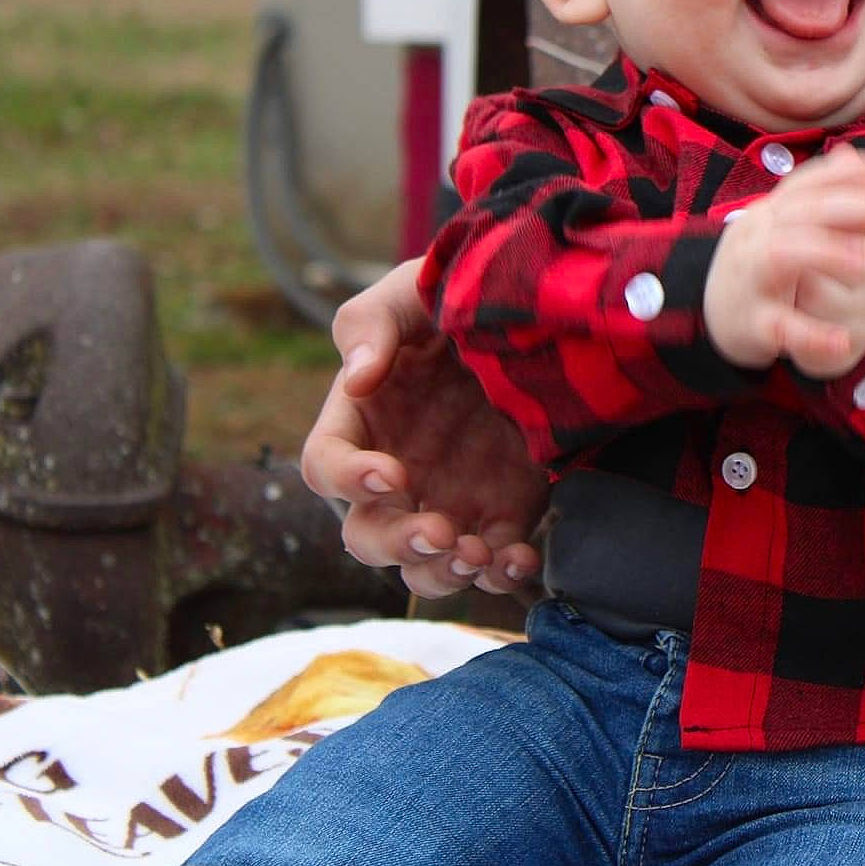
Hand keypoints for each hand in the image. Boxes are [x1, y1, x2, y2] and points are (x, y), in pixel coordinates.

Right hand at [299, 259, 547, 599]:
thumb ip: (370, 323)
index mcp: (362, 420)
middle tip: (440, 533)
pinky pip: (491, 561)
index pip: (325, 465)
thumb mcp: (412, 290)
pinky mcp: (502, 511)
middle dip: (397, 544)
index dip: (348, 479)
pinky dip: (501, 572)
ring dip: (441, 575)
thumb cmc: (456, 293)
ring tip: (476, 555)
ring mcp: (448, 496)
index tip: (394, 474)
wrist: (538, 312)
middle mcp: (397, 470)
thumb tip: (357, 378)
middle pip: (367, 534)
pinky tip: (521, 559)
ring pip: (423, 567)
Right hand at [704, 145, 864, 375]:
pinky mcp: (751, 324)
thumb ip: (817, 195)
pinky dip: (810, 334)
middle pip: (798, 211)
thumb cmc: (758, 269)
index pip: (807, 183)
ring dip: (825, 252)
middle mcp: (754, 238)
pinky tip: (841, 340)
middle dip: (850, 207)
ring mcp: (749, 280)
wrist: (712, 319)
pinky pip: (779, 327)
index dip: (849, 174)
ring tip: (863, 263)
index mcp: (766, 213)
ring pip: (781, 254)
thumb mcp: (782, 226)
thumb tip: (853, 156)